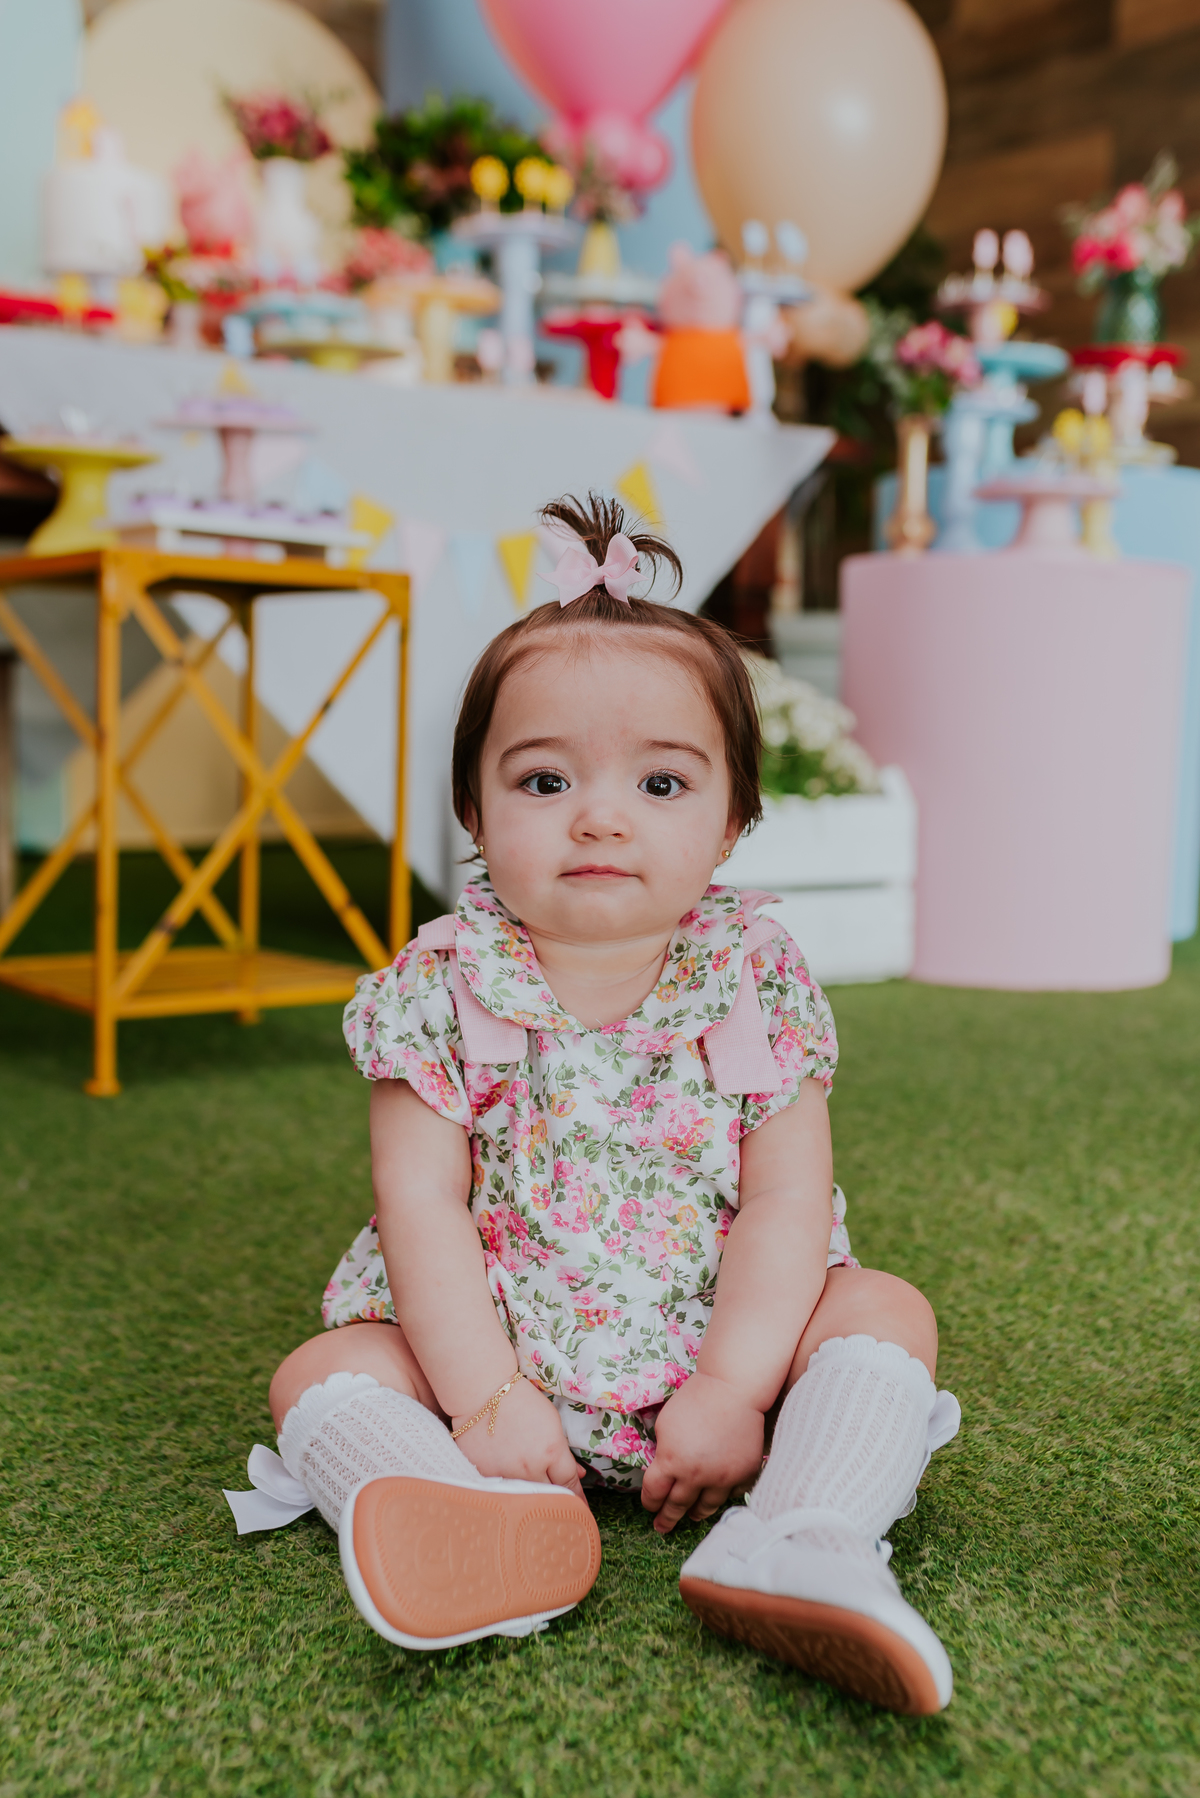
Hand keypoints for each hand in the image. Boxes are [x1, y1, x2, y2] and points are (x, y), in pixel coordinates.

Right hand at [452, 1375, 586, 1501]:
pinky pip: (501, 1490)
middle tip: (559, 1504)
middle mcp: (530, 1468)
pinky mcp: (485, 1475)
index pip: (569, 1484)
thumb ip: (564, 1452)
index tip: (580, 1509)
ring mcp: (506, 1474)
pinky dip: (507, 1489)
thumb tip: (577, 1474)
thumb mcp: (551, 1421)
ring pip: (525, 1497)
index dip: (577, 1497)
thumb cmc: (521, 1400)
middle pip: (549, 1496)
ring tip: (532, 1492)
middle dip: (556, 1500)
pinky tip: (507, 1479)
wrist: (481, 1392)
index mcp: (551, 1451)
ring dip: (531, 1496)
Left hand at [641, 1372, 764, 1534]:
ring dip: (695, 1513)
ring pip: (705, 1507)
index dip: (649, 1502)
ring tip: (691, 1516)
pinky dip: (723, 1495)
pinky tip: (718, 1495)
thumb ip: (663, 1451)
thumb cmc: (695, 1399)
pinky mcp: (743, 1474)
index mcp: (671, 1461)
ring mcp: (722, 1478)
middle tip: (662, 1528)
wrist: (733, 1389)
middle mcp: (696, 1476)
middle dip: (667, 1518)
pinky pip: (731, 1495)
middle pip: (677, 1506)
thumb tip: (663, 1469)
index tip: (649, 1506)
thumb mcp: (665, 1424)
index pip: (654, 1493)